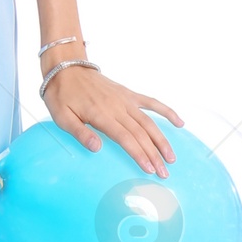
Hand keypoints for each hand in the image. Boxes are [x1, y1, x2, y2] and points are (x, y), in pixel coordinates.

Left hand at [43, 66, 180, 176]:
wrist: (66, 68)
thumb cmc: (62, 95)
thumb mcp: (62, 117)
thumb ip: (80, 133)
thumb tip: (97, 148)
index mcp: (101, 115)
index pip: (126, 138)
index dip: (140, 154)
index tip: (150, 169)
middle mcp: (117, 107)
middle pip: (141, 134)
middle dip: (154, 154)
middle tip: (164, 173)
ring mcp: (125, 100)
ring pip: (149, 122)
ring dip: (162, 140)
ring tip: (172, 158)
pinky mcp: (128, 94)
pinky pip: (151, 102)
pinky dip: (166, 111)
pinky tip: (179, 122)